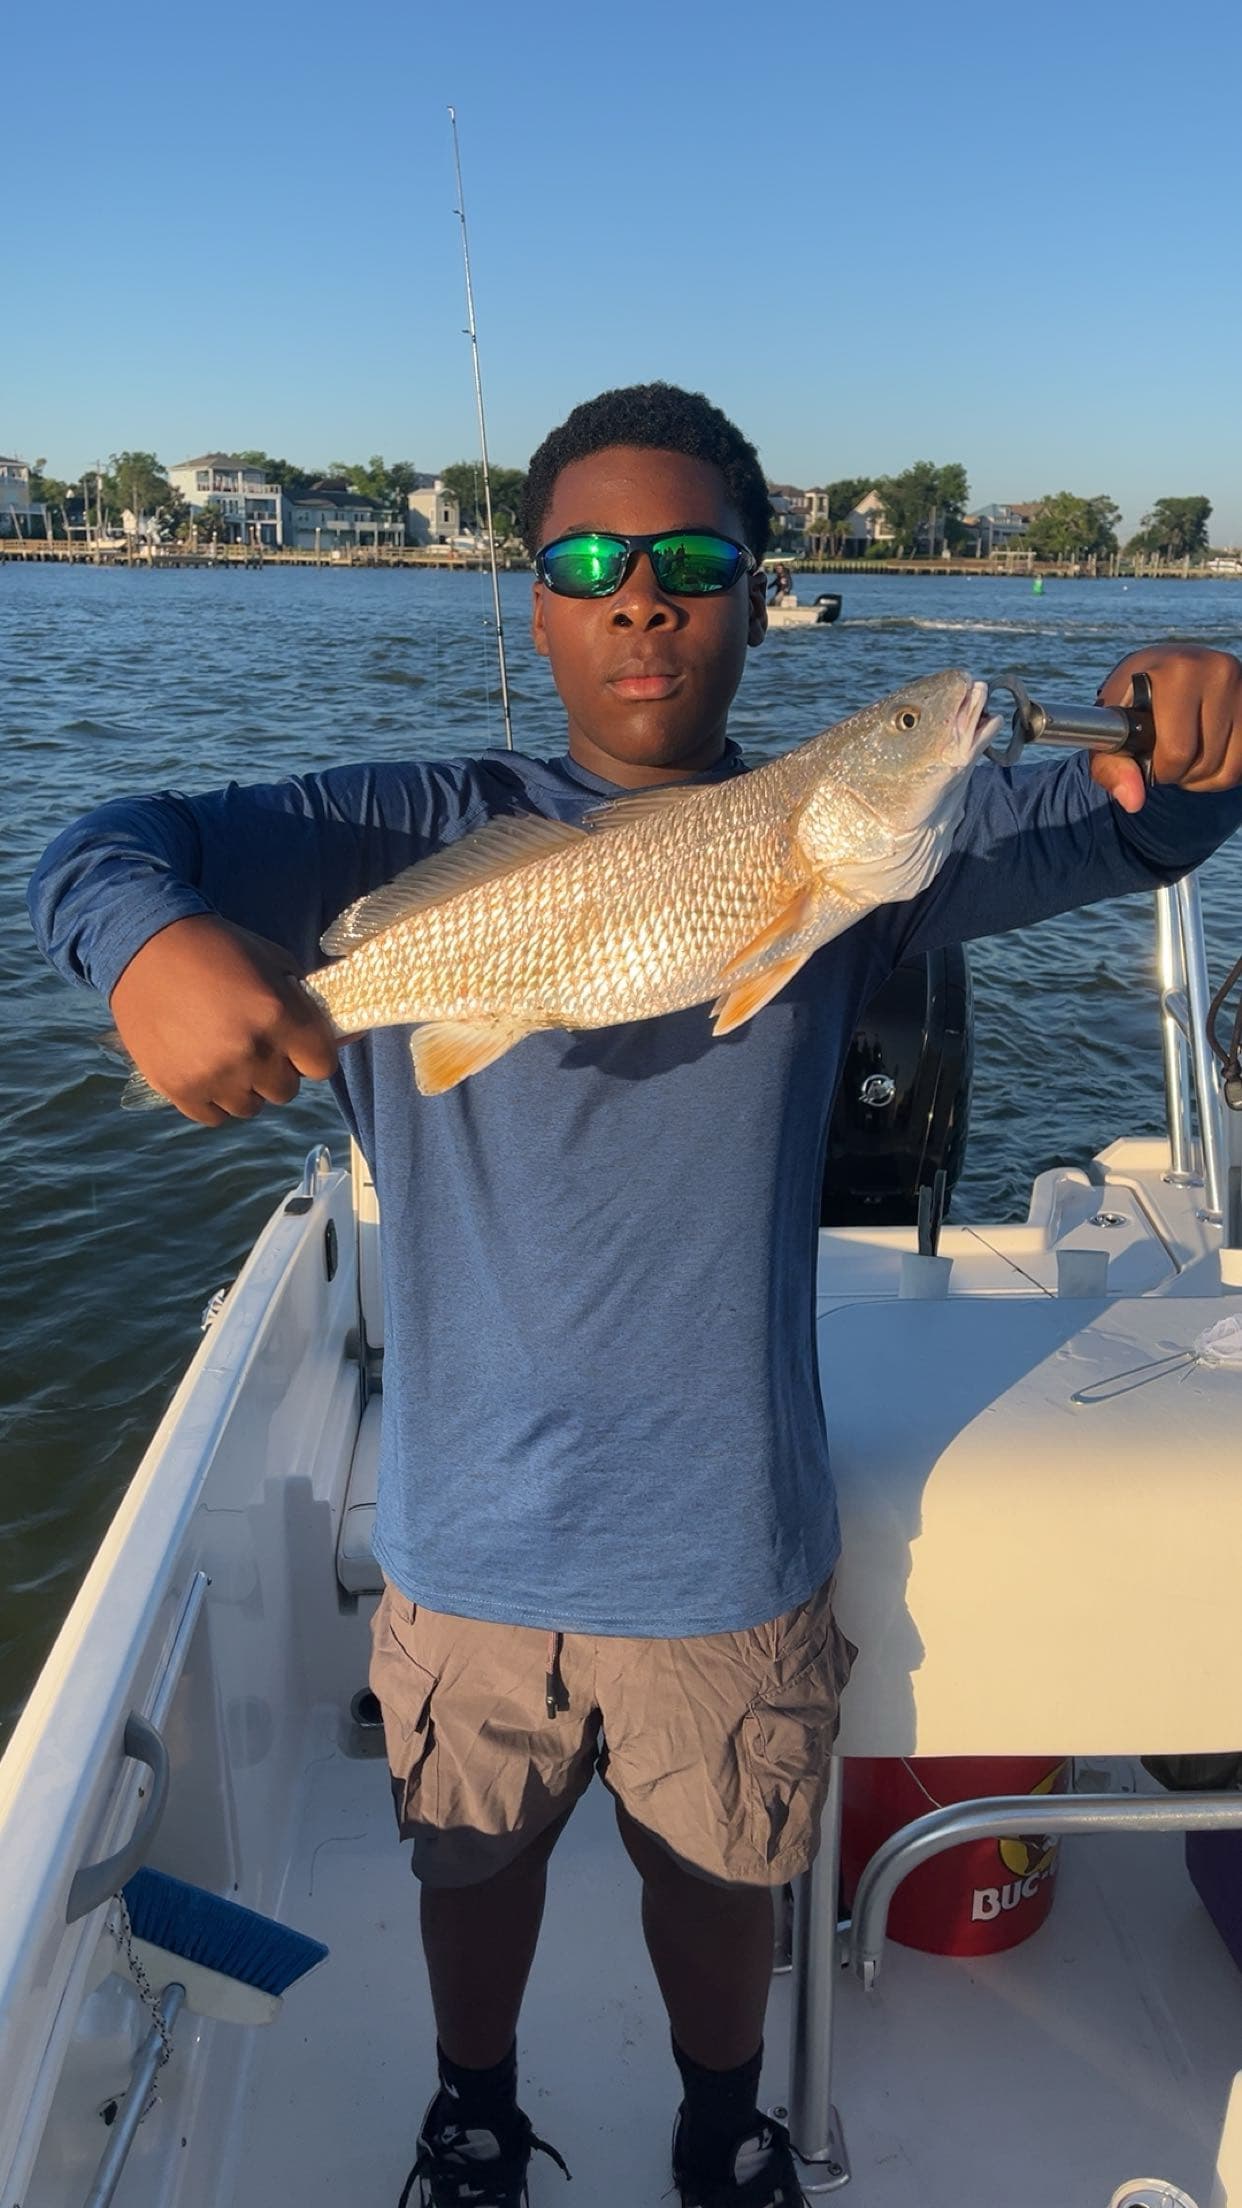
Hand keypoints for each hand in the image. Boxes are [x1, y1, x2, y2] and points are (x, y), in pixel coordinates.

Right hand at [108, 913, 339, 1125]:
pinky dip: (212, 1098)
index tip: (296, 1044)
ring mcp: (212, 1075)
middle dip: (276, 1069)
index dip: (310, 1054)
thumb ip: (310, 1004)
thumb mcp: (274, 963)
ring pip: (250, 1107)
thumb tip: (352, 1034)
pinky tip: (202, 1066)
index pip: (322, 1066)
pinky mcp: (178, 1089)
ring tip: (224, 1054)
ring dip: (244, 1086)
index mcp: (278, 1017)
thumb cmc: (219, 949)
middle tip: (253, 1043)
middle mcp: (249, 1052)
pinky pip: (214, 1116)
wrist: (145, 944)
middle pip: (286, 1090)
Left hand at [1092, 642, 1241, 812]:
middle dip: (1177, 773)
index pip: (1176, 751)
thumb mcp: (1113, 730)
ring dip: (1199, 777)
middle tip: (1164, 755)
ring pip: (1226, 769)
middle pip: (1201, 762)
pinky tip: (1205, 754)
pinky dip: (1221, 774)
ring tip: (1183, 753)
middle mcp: (1215, 670)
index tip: (1148, 755)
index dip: (1158, 768)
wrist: (1168, 672)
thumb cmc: (1135, 704)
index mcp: (1174, 669)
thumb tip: (1132, 800)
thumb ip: (1111, 766)